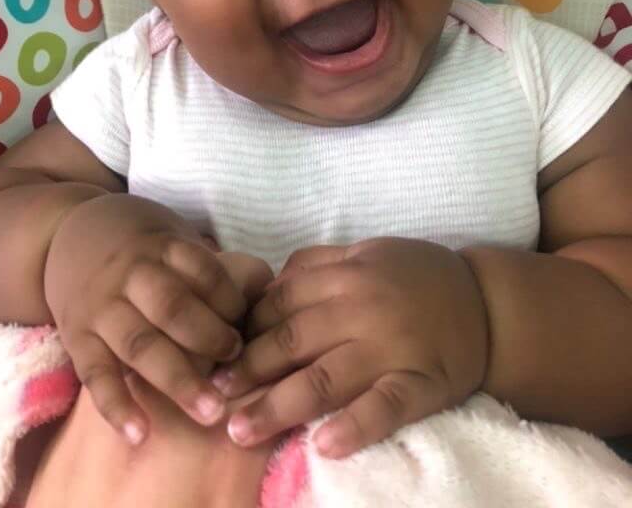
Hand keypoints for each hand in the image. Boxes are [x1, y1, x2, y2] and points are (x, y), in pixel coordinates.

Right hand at [44, 193, 271, 444]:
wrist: (65, 236)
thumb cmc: (140, 246)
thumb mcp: (172, 237)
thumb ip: (211, 267)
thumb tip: (268, 292)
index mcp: (160, 247)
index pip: (202, 270)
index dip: (229, 300)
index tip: (249, 327)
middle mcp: (129, 275)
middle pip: (172, 309)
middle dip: (209, 341)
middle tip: (237, 371)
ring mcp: (100, 308)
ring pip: (139, 345)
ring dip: (177, 380)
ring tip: (210, 413)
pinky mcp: (76, 338)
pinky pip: (95, 375)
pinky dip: (116, 406)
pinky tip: (139, 434)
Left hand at [213, 237, 488, 457]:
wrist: (486, 303)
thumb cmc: (417, 276)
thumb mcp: (365, 253)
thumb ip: (316, 265)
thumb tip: (265, 285)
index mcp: (347, 275)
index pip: (280, 304)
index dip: (245, 331)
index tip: (216, 356)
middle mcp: (363, 310)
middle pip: (292, 343)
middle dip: (247, 372)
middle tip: (211, 398)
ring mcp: (391, 349)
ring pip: (324, 378)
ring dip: (278, 405)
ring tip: (241, 430)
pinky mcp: (420, 383)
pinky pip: (383, 408)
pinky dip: (354, 426)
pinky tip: (323, 444)